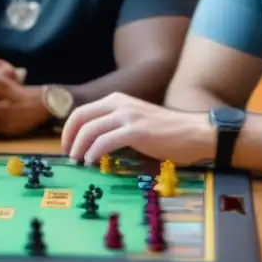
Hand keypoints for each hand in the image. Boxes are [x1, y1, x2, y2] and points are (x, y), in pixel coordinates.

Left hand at [61, 93, 212, 165]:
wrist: (194, 132)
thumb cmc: (167, 130)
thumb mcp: (136, 118)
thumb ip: (116, 123)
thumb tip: (93, 140)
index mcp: (117, 99)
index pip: (82, 111)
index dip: (69, 129)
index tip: (67, 144)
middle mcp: (119, 103)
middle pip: (80, 118)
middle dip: (69, 137)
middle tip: (68, 154)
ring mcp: (128, 116)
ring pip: (90, 130)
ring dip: (79, 148)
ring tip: (78, 161)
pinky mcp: (136, 131)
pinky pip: (104, 142)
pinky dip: (93, 152)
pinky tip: (92, 161)